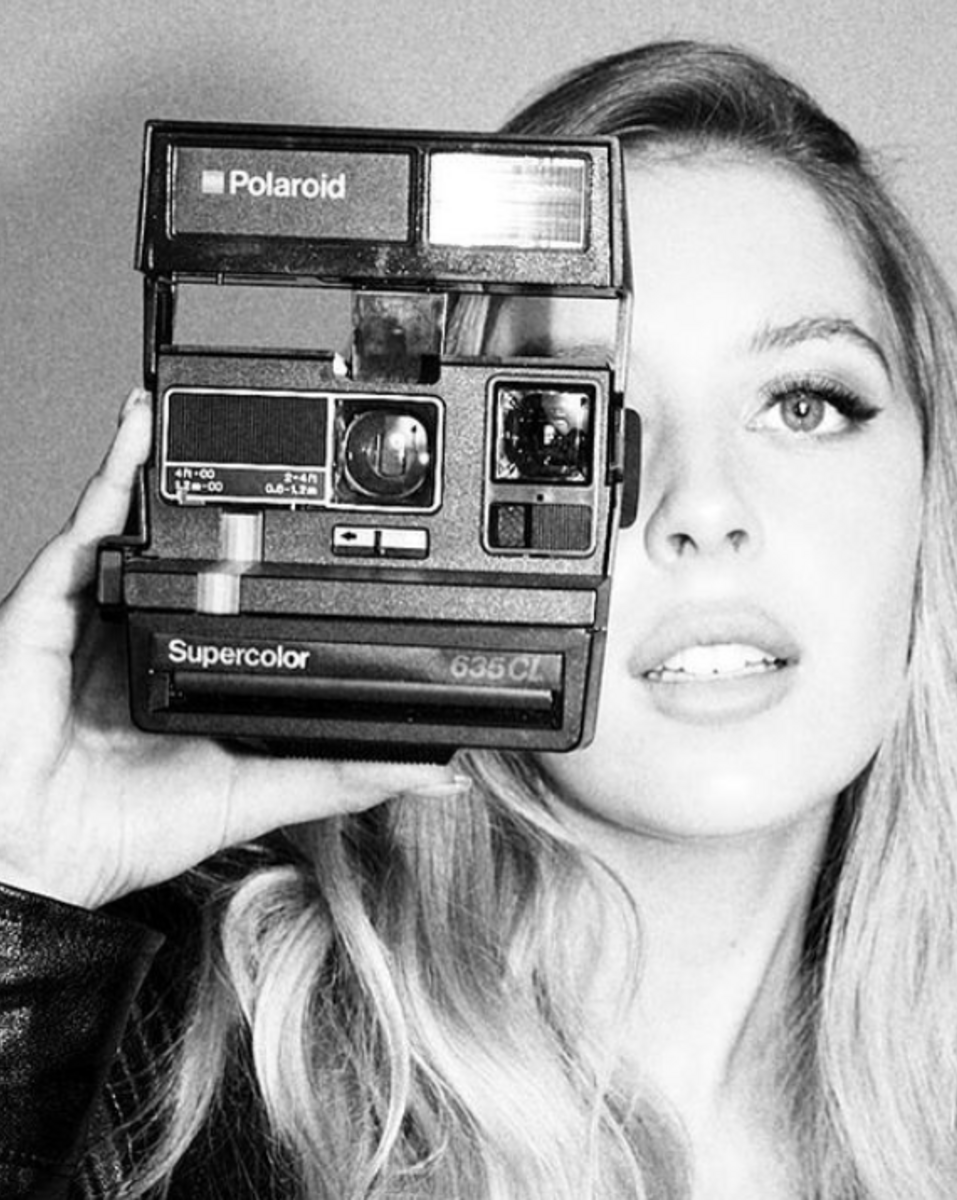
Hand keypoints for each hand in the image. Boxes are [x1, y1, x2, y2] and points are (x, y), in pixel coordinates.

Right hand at [0, 389, 461, 909]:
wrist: (37, 852)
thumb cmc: (124, 827)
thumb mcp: (259, 793)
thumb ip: (339, 775)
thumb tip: (427, 770)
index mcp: (189, 666)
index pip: (238, 595)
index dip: (272, 557)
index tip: (329, 526)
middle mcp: (143, 630)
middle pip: (190, 547)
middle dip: (226, 496)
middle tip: (284, 451)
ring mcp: (96, 610)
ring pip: (140, 519)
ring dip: (170, 461)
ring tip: (212, 407)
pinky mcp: (49, 600)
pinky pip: (87, 524)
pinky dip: (116, 472)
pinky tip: (144, 428)